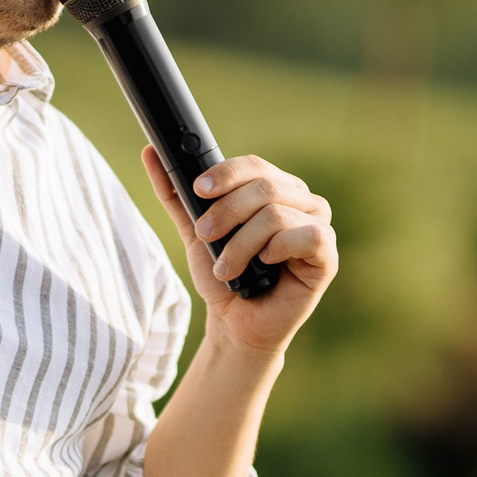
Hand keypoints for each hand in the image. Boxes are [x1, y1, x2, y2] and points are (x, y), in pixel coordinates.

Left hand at [142, 149, 337, 356]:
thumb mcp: (193, 231)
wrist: (235, 323)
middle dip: (226, 212)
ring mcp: (318, 226)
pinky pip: (307, 235)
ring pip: (276, 214)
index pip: (254, 165)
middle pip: (264, 187)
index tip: (199, 190)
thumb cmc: (222, 275)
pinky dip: (278, 248)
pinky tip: (265, 264)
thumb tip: (149, 152)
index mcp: (274, 188)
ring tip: (226, 268)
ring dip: (241, 243)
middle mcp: (301, 201)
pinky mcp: (327, 255)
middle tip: (204, 235)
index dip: (225, 173)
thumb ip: (174, 194)